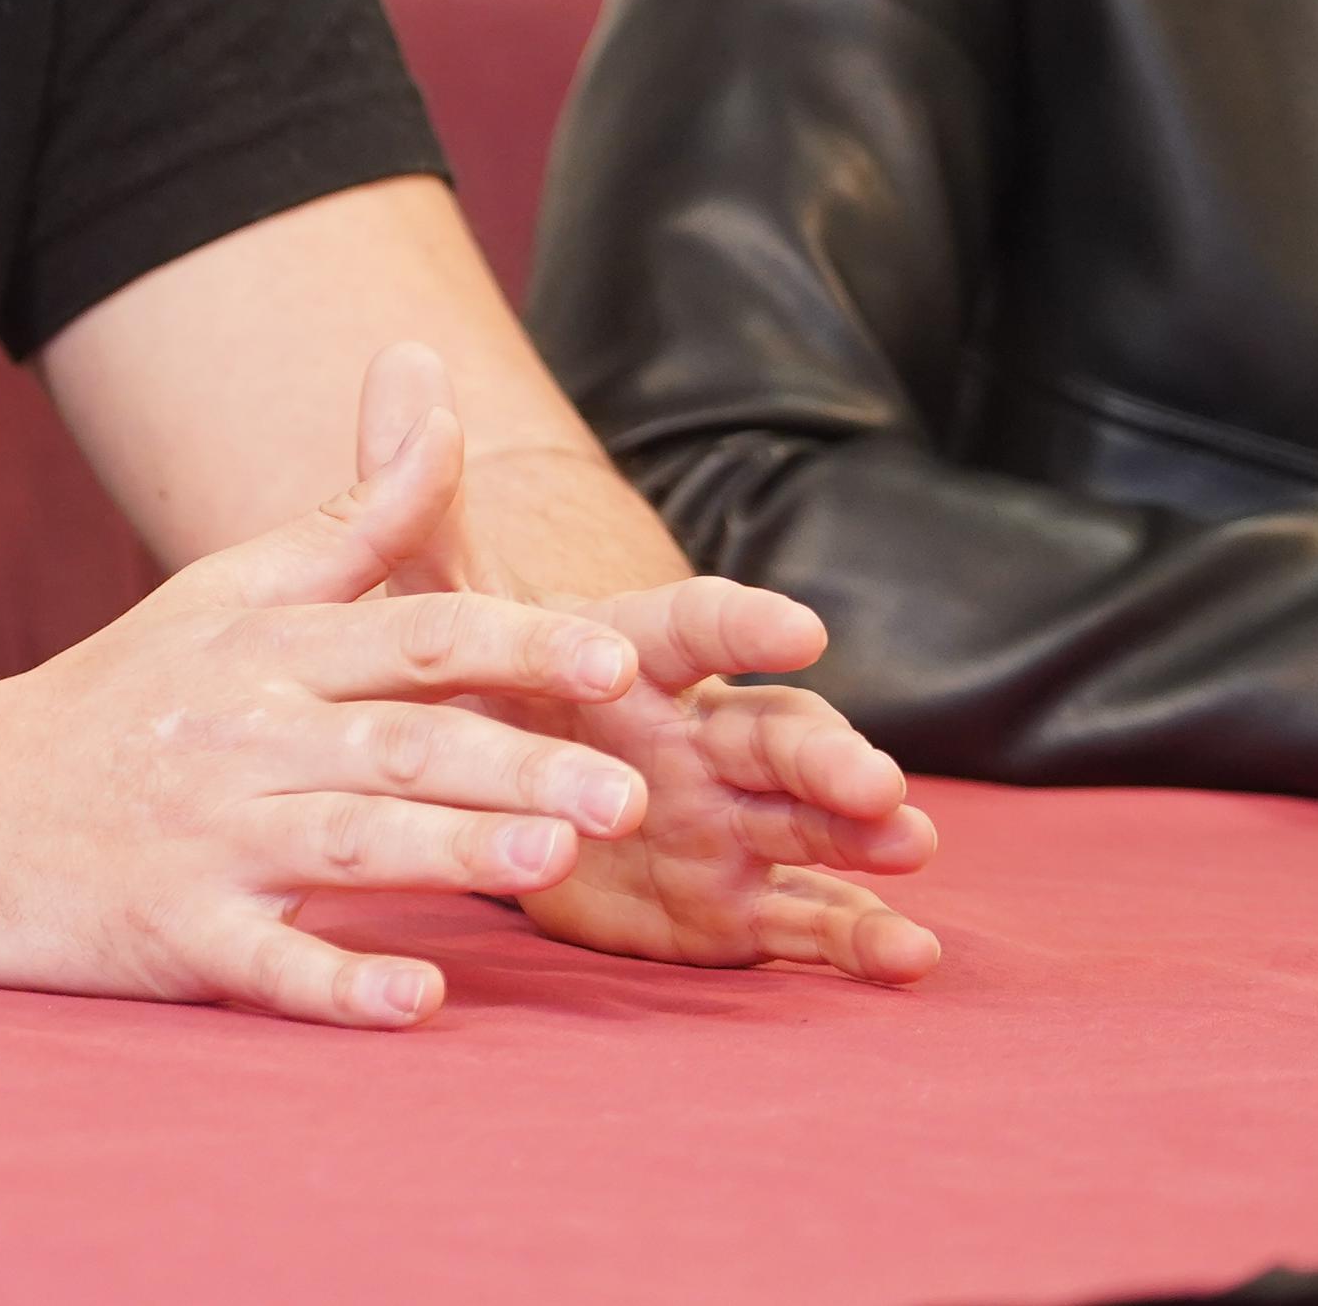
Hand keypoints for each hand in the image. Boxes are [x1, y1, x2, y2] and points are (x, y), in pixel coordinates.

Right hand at [0, 359, 678, 1026]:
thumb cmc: (116, 699)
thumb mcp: (226, 590)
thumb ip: (356, 515)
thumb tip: (440, 396)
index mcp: (267, 648)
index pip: (414, 634)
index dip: (520, 643)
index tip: (621, 660)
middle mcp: (242, 735)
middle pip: (398, 742)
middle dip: (517, 759)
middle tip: (633, 787)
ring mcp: (203, 838)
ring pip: (345, 843)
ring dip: (449, 848)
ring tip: (554, 858)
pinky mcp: (167, 934)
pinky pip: (261, 962)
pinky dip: (336, 982)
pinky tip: (416, 998)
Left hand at [342, 344, 942, 984]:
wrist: (487, 781)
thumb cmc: (476, 679)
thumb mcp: (431, 601)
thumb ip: (416, 501)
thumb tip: (404, 360)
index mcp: (638, 655)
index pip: (697, 627)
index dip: (746, 628)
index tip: (803, 630)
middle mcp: (702, 731)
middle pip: (777, 733)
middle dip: (828, 754)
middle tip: (877, 782)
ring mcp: (726, 818)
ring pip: (810, 821)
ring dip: (864, 831)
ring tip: (913, 846)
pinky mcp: (729, 901)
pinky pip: (802, 918)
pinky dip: (855, 939)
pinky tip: (909, 958)